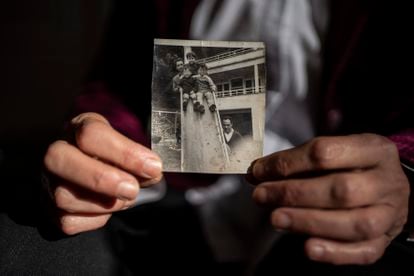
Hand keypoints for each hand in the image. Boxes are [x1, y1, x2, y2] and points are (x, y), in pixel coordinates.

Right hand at [43, 112, 162, 234]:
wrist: (87, 173)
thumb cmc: (111, 158)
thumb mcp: (127, 149)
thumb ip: (140, 160)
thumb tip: (153, 172)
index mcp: (78, 128)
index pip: (92, 134)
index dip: (125, 152)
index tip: (153, 166)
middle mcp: (57, 152)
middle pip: (60, 159)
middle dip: (101, 178)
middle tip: (132, 189)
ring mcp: (48, 182)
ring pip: (64, 196)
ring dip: (102, 202)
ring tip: (125, 198)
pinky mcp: (50, 210)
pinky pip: (69, 220)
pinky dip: (95, 219)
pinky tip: (108, 209)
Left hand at [247, 134, 409, 264]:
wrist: (393, 189)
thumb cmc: (356, 167)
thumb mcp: (336, 152)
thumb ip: (298, 161)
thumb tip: (257, 172)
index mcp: (373, 149)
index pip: (325, 152)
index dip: (287, 163)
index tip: (259, 170)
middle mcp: (386, 181)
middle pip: (341, 190)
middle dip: (293, 193)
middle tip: (261, 195)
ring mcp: (389, 213)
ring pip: (353, 223)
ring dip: (308, 222)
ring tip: (276, 218)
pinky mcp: (385, 240)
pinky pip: (363, 251)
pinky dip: (334, 252)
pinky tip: (308, 248)